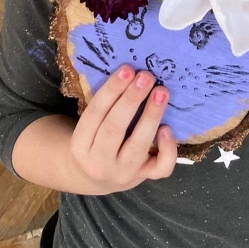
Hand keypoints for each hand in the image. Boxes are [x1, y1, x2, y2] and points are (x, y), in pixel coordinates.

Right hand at [68, 66, 176, 193]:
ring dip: (151, 116)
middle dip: (131, 100)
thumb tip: (131, 73)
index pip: (95, 114)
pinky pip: (160, 168)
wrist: (99, 177)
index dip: (111, 90)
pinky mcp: (144, 177)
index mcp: (80, 145)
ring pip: (138, 146)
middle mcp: (99, 162)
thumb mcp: (89, 126)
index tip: (127, 70)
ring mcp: (123, 173)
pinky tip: (168, 128)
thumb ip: (105, 106)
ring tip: (161, 91)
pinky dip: (167, 149)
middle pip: (114, 129)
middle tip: (145, 76)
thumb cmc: (96, 138)